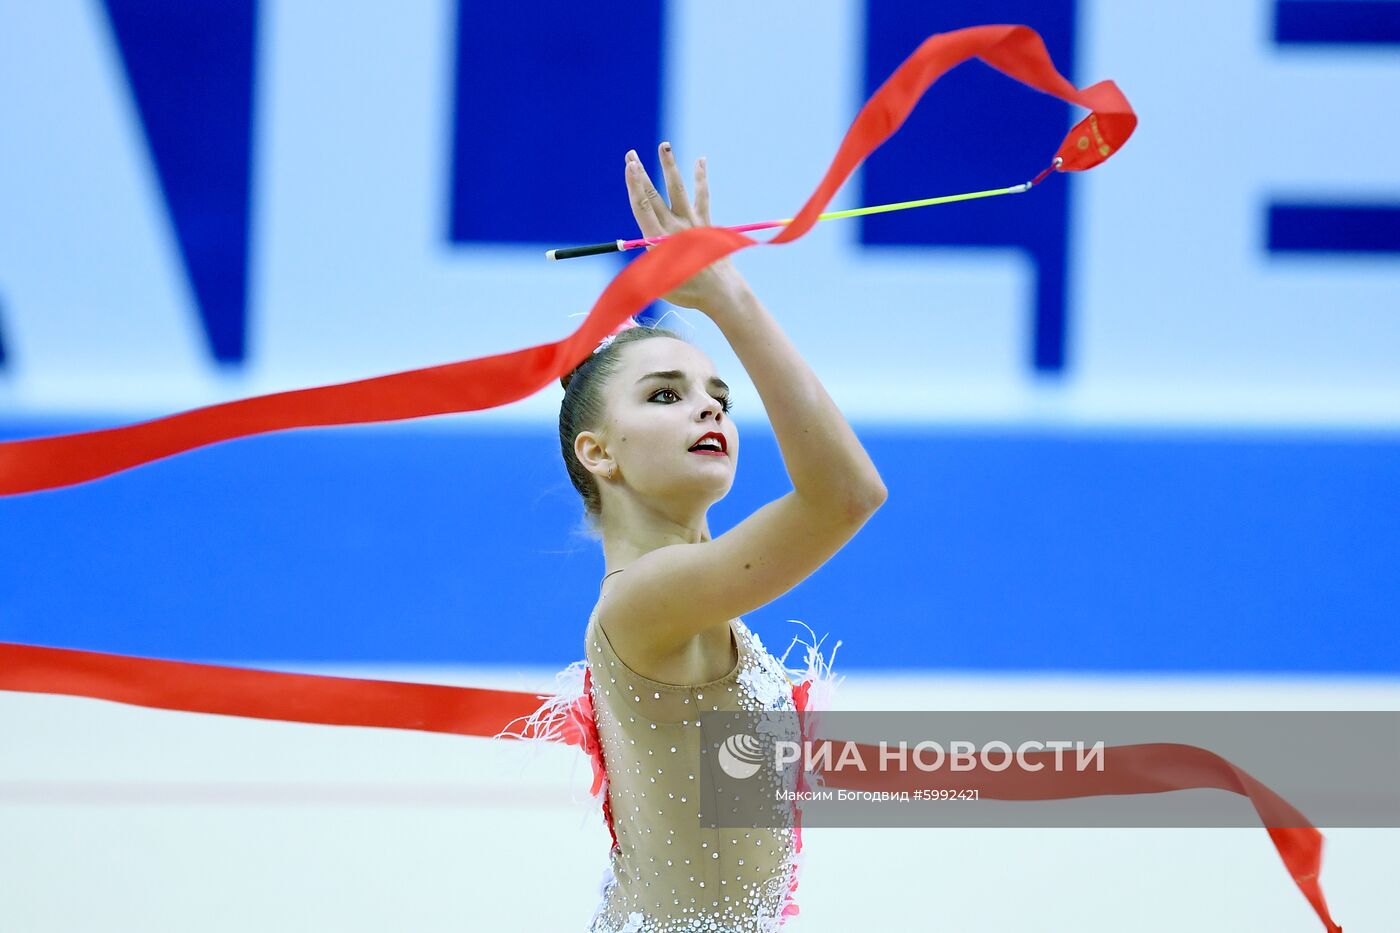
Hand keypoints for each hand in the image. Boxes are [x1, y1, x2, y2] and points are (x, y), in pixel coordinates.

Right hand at [624, 143, 746, 313]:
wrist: (720, 293)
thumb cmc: (686, 293)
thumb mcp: (657, 285)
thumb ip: (642, 266)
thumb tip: (634, 250)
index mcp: (658, 241)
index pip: (642, 208)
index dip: (634, 186)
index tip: (629, 168)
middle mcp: (674, 227)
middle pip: (654, 196)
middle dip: (641, 174)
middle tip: (631, 155)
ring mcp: (692, 223)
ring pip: (678, 189)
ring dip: (669, 167)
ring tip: (664, 146)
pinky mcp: (706, 223)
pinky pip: (702, 196)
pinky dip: (701, 178)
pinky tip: (701, 160)